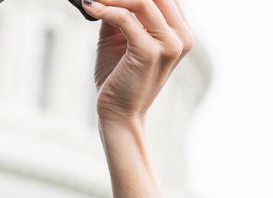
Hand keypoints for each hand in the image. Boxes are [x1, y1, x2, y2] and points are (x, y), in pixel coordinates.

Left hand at [81, 0, 193, 125]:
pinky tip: (90, 7)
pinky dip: (105, 9)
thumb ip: (120, 12)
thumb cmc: (119, 77)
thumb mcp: (119, 38)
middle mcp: (181, 37)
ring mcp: (170, 44)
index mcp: (180, 32)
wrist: (119, 113)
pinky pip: (125, 19)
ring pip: (143, 1)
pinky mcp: (150, 52)